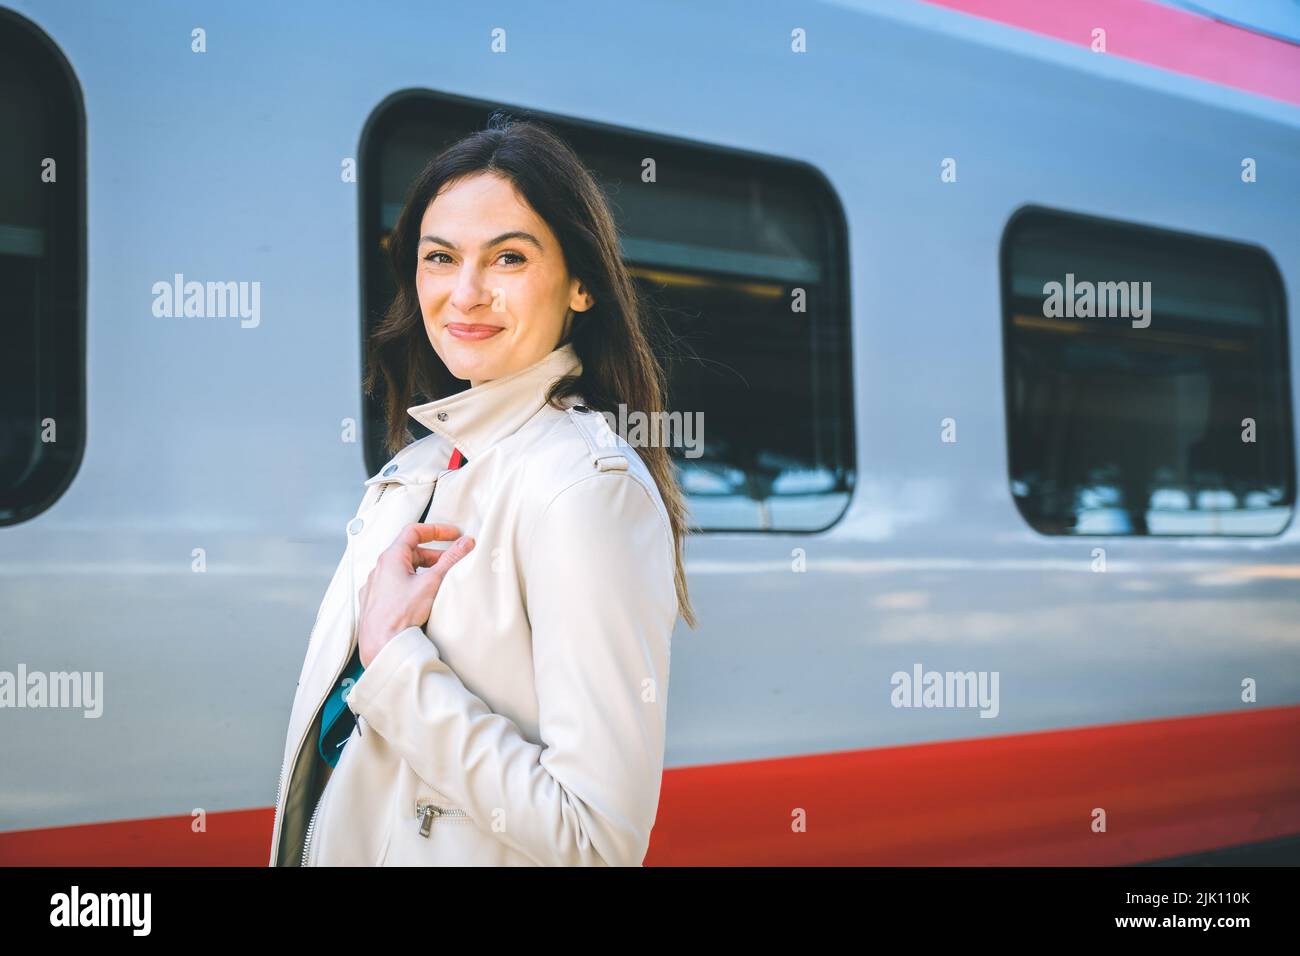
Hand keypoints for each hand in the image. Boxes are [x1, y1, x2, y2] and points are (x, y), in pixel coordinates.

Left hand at [356, 523, 474, 667]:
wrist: (381, 645)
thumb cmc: (400, 615)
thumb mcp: (432, 583)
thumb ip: (450, 560)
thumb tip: (465, 544)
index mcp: (390, 558)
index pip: (414, 532)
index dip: (436, 530)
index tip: (453, 535)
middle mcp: (379, 569)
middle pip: (411, 553)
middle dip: (434, 555)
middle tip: (453, 562)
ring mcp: (375, 586)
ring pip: (403, 570)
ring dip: (423, 571)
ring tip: (439, 582)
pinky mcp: (375, 602)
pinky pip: (395, 586)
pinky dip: (411, 585)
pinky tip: (421, 598)